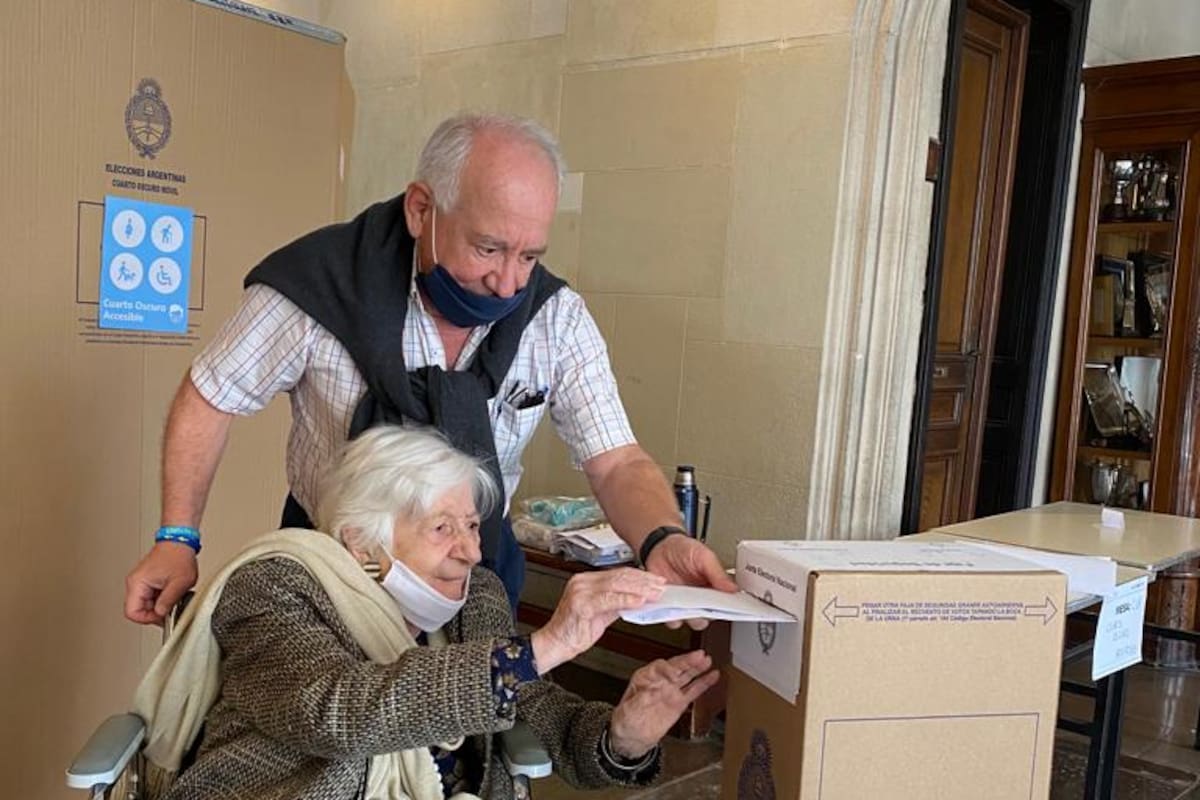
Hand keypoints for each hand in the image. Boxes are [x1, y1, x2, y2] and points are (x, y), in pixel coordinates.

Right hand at [124, 541, 198, 624]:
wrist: (180, 541)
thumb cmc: (178, 555)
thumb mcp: (179, 582)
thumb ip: (169, 601)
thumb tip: (161, 614)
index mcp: (137, 583)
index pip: (132, 612)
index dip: (147, 618)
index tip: (162, 617)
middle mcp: (135, 583)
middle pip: (138, 610)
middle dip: (156, 612)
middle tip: (171, 608)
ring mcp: (141, 582)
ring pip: (146, 605)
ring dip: (160, 605)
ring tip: (173, 596)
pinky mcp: (148, 582)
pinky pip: (152, 598)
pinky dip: (162, 599)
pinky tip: (172, 592)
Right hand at [531, 568, 664, 673]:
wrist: (554, 644)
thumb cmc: (573, 631)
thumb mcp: (600, 613)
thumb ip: (616, 604)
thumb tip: (637, 599)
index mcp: (586, 581)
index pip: (618, 573)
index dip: (639, 576)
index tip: (655, 580)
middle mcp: (582, 582)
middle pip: (619, 576)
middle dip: (643, 581)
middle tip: (660, 585)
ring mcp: (580, 592)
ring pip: (616, 585)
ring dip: (639, 589)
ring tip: (654, 593)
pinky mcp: (581, 604)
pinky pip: (608, 600)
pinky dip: (626, 600)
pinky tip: (638, 602)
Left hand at [608, 650, 719, 758]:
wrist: (633, 737)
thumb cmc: (626, 720)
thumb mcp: (628, 709)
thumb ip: (639, 700)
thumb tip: (650, 693)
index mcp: (645, 678)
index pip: (658, 668)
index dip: (667, 668)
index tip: (674, 671)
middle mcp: (660, 681)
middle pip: (675, 667)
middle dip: (687, 662)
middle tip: (698, 656)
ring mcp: (671, 690)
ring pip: (686, 675)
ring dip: (697, 668)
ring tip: (707, 660)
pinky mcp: (679, 702)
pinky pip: (694, 690)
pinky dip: (704, 683)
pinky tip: (712, 675)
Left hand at [644, 534, 736, 629]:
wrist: (659, 547)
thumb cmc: (684, 549)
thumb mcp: (704, 556)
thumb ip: (717, 573)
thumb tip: (733, 589)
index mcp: (714, 588)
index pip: (725, 605)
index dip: (725, 609)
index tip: (722, 606)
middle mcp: (701, 599)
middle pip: (709, 618)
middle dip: (705, 614)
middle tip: (700, 603)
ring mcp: (685, 604)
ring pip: (692, 622)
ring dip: (688, 616)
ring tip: (683, 602)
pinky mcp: (670, 607)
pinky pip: (672, 620)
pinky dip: (670, 616)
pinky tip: (670, 604)